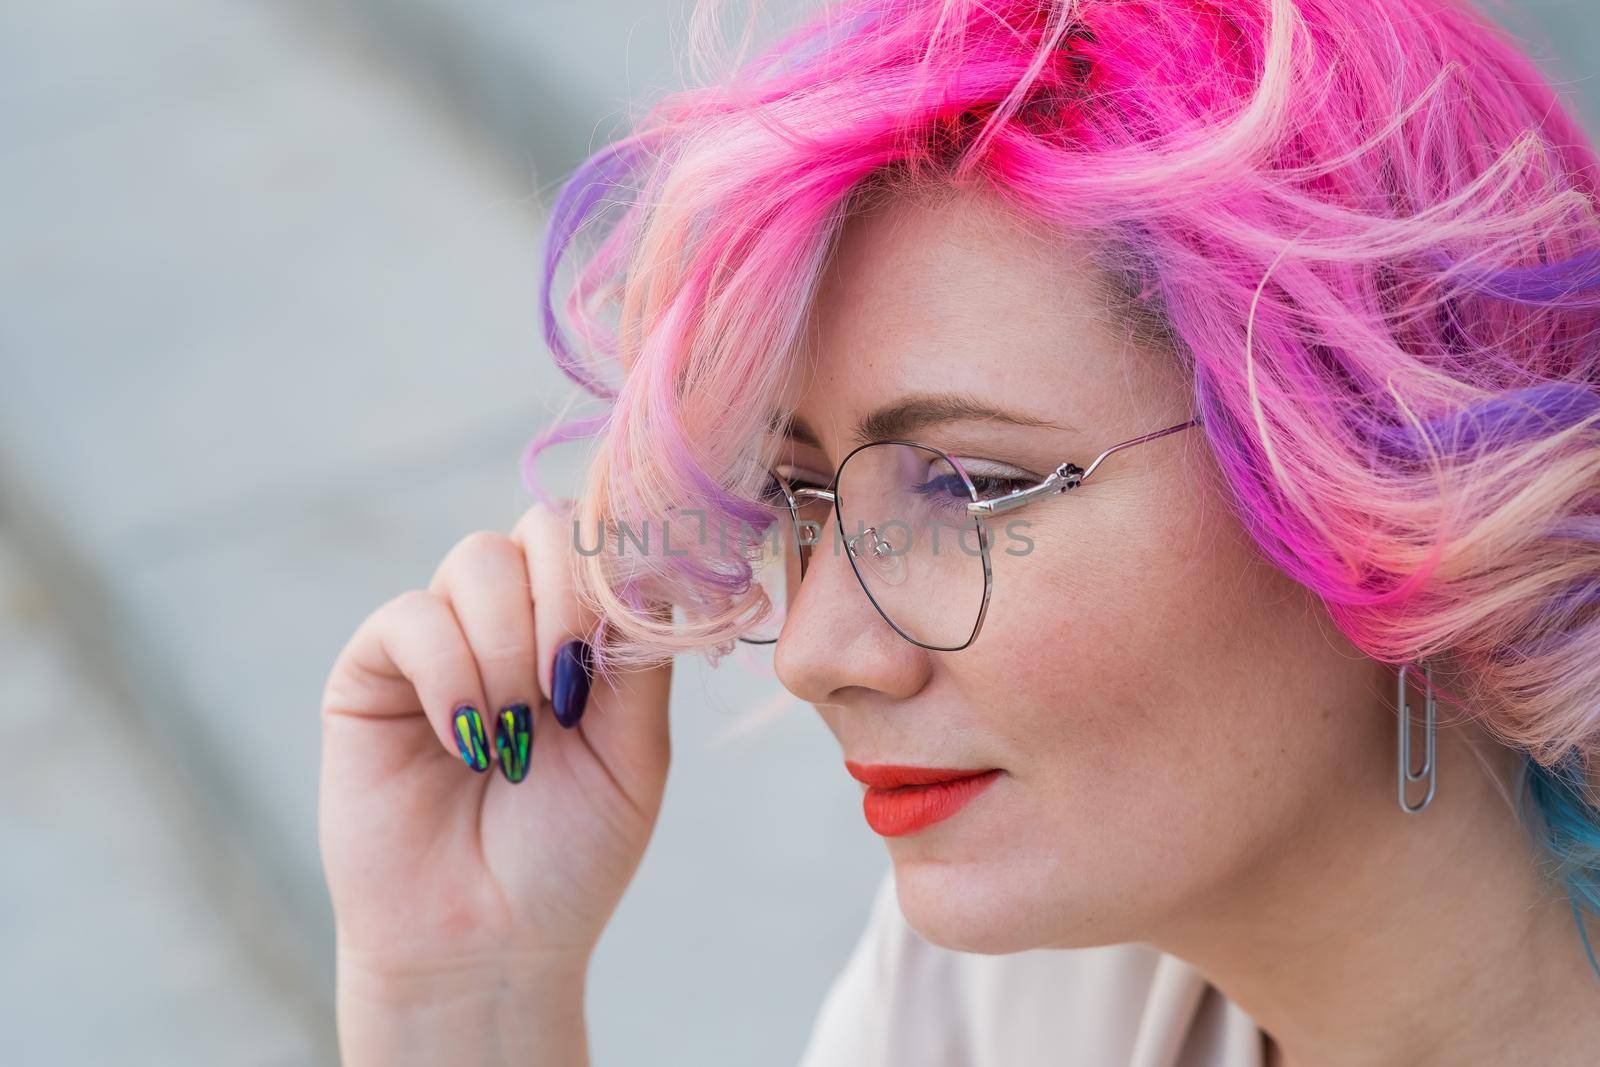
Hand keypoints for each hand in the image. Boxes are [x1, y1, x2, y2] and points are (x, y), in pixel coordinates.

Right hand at [318, 500, 672, 1064]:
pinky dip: (450, 675)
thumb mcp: (635, 754)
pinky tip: (465, 743)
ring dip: (507, 648)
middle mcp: (516, 618)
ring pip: (480, 558)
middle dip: (566, 599)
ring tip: (513, 739)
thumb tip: (642, 562)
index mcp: (585, 632)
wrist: (487, 944)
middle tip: (565, 692)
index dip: (620, 563)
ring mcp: (445, 635)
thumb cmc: (568, 854)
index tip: (623, 637)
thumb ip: (638, 655)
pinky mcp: (375, 667)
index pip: (606, 537)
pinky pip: (414, 616)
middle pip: (544, 527)